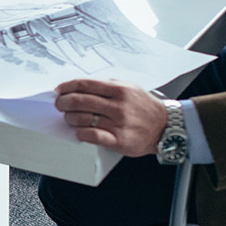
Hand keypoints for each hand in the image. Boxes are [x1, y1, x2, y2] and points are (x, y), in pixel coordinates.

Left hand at [53, 78, 168, 156]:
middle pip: (80, 101)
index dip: (67, 87)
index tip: (59, 90)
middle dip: (63, 103)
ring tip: (69, 118)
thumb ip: (107, 85)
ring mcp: (118, 124)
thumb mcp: (130, 87)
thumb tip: (81, 86)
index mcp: (119, 90)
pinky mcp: (119, 141)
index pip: (85, 84)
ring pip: (83, 119)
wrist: (166, 127)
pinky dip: (80, 133)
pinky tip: (79, 131)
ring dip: (70, 118)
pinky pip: (92, 136)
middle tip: (60, 105)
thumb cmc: (145, 107)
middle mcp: (118, 106)